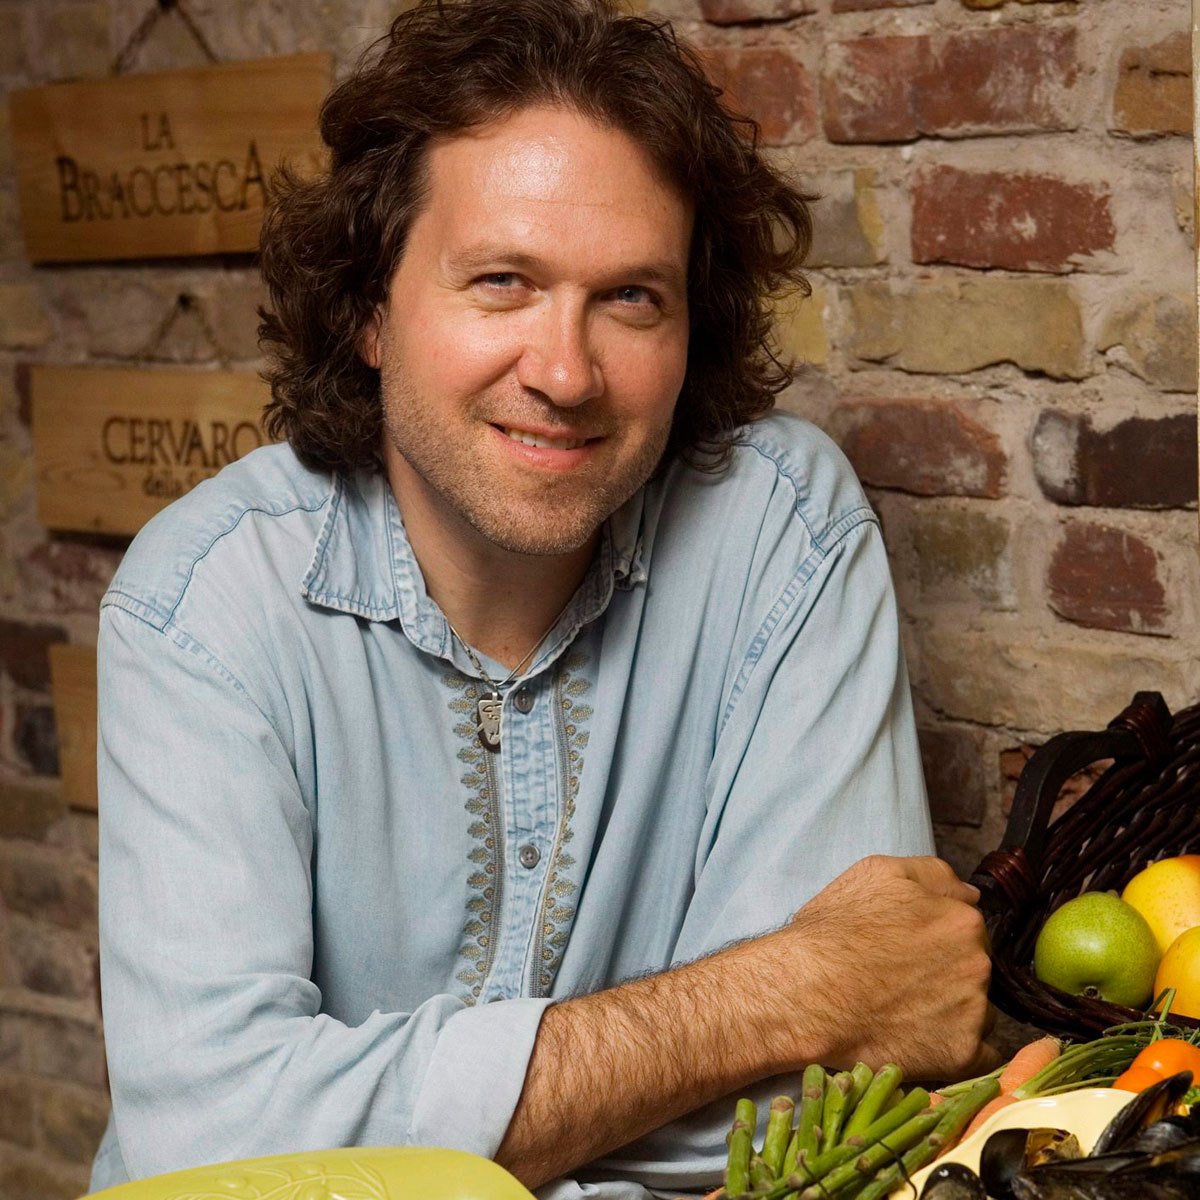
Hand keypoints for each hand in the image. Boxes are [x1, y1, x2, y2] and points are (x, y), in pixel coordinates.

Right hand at [753, 855, 998, 1080]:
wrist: (805, 992)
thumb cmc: (834, 930)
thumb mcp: (877, 874)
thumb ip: (933, 874)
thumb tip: (970, 894)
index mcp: (963, 920)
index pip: (967, 928)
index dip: (935, 937)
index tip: (907, 948)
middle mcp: (978, 964)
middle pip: (974, 968)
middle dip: (946, 972)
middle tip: (900, 979)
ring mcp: (973, 1012)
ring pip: (977, 1010)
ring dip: (952, 1011)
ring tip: (903, 1011)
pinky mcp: (961, 1055)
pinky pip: (980, 1056)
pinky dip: (956, 1050)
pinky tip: (922, 1041)